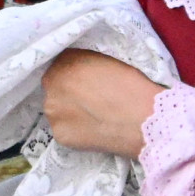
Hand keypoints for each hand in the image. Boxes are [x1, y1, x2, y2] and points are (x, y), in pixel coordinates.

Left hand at [41, 49, 160, 158]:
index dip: (73, 75)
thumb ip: (83, 64)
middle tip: (89, 101)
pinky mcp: (59, 135)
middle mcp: (52, 85)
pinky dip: (74, 130)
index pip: (61, 65)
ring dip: (68, 111)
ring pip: (57, 109)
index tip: (85, 83)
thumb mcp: (105, 61)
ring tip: (91, 118)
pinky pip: (63, 130)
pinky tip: (91, 130)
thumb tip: (77, 74)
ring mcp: (53, 112)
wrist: (142, 119)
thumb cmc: (131, 86)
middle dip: (67, 93)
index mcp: (65, 61)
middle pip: (55, 87)